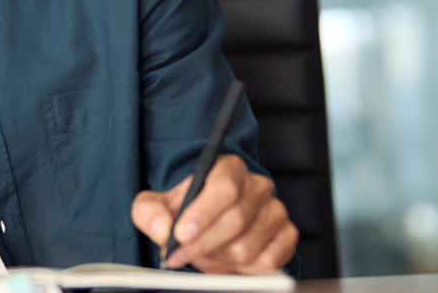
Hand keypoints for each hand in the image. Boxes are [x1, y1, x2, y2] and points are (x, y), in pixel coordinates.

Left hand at [131, 155, 297, 274]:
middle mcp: (257, 186)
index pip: (225, 186)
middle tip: (180, 255)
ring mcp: (275, 211)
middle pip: (235, 219)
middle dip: (202, 244)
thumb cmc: (183, 213)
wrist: (207, 228)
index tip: (181, 234)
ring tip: (203, 253)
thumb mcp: (156, 207)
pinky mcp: (286, 236)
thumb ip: (150, 213)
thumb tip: (163, 228)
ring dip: (218, 258)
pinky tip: (226, 260)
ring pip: (246, 246)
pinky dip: (241, 269)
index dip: (203, 213)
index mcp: (228, 168)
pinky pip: (266, 262)